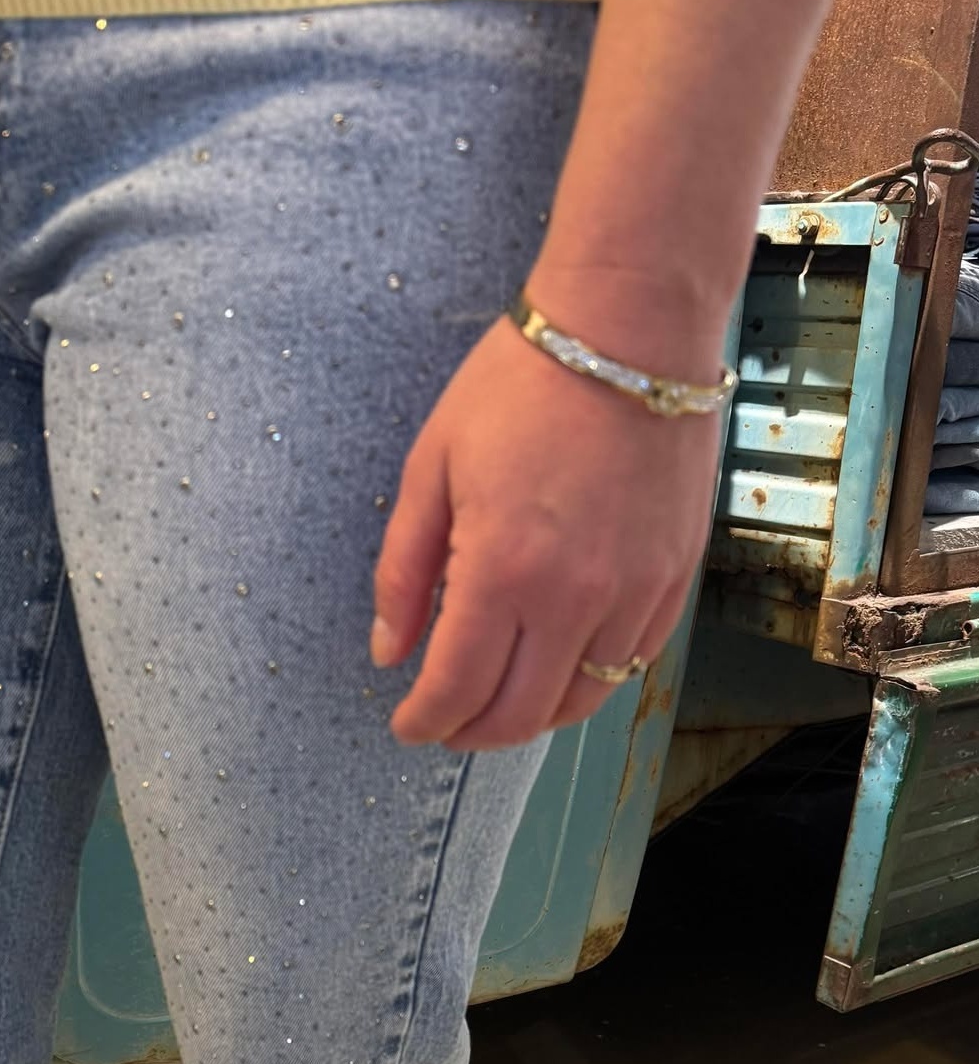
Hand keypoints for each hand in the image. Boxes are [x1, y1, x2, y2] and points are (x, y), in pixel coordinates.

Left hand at [371, 305, 726, 749]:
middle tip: (445, 723)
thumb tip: (389, 652)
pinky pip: (628, 665)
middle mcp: (573, 599)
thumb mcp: (431, 468)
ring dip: (529, 718)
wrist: (631, 330)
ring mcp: (632, 594)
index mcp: (501, 571)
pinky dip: (586, 684)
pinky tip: (556, 666)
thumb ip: (402, 571)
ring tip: (497, 703)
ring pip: (578, 703)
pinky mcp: (673, 579)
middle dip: (470, 733)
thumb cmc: (520, 385)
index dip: (425, 721)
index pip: (457, 690)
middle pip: (518, 716)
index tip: (408, 723)